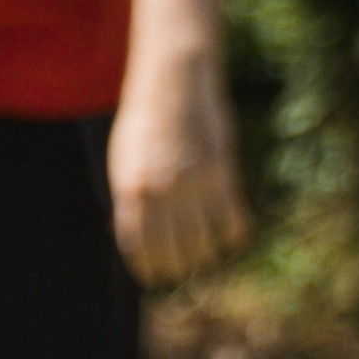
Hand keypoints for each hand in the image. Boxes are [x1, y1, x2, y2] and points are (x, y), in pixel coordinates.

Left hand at [107, 53, 253, 289]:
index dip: (147, 268)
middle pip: (172, 252)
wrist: (174, 80)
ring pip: (204, 244)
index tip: (154, 278)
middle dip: (178, 267)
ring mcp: (192, 184)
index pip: (137, 247)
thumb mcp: (124, 159)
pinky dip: (234, 235)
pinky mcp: (222, 172)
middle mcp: (160, 191)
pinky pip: (232, 221)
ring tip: (207, 255)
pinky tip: (233, 236)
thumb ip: (129, 197)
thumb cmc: (146, 120)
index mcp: (131, 189)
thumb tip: (126, 235)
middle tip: (184, 269)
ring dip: (206, 255)